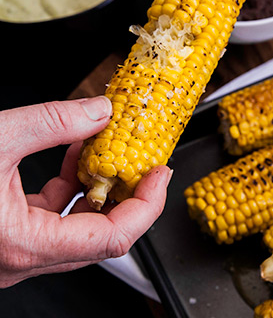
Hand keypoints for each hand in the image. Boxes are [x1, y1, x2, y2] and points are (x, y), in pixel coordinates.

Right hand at [0, 97, 169, 287]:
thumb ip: (51, 123)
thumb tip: (98, 109)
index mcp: (21, 244)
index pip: (112, 239)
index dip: (147, 207)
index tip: (160, 176)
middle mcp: (19, 258)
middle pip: (99, 236)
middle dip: (127, 195)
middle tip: (146, 165)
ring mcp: (10, 253)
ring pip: (74, 227)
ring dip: (94, 187)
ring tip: (105, 149)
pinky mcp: (2, 238)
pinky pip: (48, 218)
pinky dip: (65, 188)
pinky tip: (69, 155)